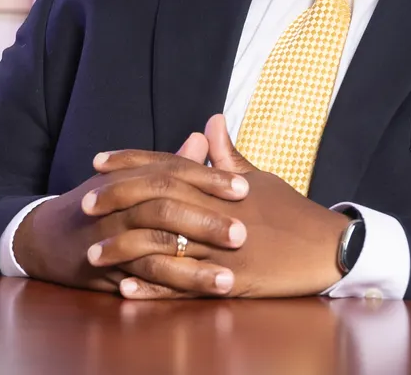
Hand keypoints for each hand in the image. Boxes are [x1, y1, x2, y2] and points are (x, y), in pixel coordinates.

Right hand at [12, 131, 250, 297]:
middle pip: (166, 207)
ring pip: (155, 248)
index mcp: (132, 178)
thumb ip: (170, 162)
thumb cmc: (99, 203)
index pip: (175, 172)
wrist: (45, 236)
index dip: (209, 180)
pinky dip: (164, 288)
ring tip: (229, 281)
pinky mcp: (105, 269)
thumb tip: (203, 138)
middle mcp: (121, 204)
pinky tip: (191, 298)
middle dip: (206, 222)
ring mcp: (111, 237)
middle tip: (243, 233)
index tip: (245, 188)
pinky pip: (138, 278)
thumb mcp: (130, 177)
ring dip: (193, 268)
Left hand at [94, 115, 350, 298]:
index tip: (98, 162)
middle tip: (83, 205)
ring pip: (163, 247)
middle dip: (118, 202)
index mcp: (218, 185)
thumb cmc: (291, 211)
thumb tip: (211, 121)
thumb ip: (227, 155)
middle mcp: (215, 212)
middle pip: (156, 202)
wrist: (327, 248)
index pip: (166, 167)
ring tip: (92, 254)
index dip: (130, 163)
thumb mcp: (259, 178)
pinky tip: (125, 288)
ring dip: (124, 251)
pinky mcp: (229, 280)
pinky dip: (153, 288)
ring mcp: (221, 248)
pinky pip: (183, 287)